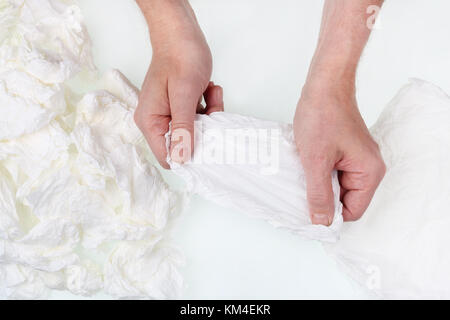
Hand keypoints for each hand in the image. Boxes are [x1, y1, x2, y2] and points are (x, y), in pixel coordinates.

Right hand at [135, 0, 222, 167]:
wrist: (182, 33)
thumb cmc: (180, 57)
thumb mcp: (184, 95)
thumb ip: (182, 128)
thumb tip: (181, 158)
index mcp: (150, 121)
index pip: (167, 156)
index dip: (188, 154)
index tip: (206, 141)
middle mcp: (157, 120)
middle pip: (185, 144)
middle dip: (203, 130)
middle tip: (210, 109)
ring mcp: (170, 114)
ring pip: (197, 131)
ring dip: (210, 115)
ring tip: (209, 93)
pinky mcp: (182, 107)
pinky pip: (200, 118)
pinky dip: (210, 105)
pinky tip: (209, 89)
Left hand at [294, 84, 385, 225]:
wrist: (323, 84)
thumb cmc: (323, 115)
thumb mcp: (316, 161)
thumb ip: (319, 195)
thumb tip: (322, 222)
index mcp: (369, 172)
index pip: (353, 211)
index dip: (331, 215)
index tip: (309, 213)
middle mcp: (368, 167)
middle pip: (345, 200)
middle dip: (323, 198)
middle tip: (302, 189)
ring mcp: (357, 159)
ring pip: (336, 186)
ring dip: (319, 184)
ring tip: (303, 172)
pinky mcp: (346, 151)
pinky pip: (333, 173)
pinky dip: (319, 172)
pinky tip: (305, 165)